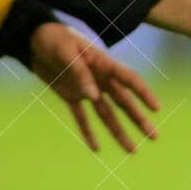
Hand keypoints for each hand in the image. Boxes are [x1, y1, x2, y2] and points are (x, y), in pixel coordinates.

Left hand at [28, 22, 160, 152]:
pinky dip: (88, 133)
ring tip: (133, 151)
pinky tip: (96, 148)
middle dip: (139, 120)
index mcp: (103, 63)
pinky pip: (82, 118)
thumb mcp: (65, 52)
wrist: (34, 38)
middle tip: (154, 137)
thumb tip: (95, 96)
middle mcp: (100, 79)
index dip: (143, 93)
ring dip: (120, 132)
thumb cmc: (53, 39)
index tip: (156, 108)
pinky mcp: (70, 96)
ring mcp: (86, 89)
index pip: (129, 79)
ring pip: (107, 114)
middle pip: (124, 103)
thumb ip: (80, 73)